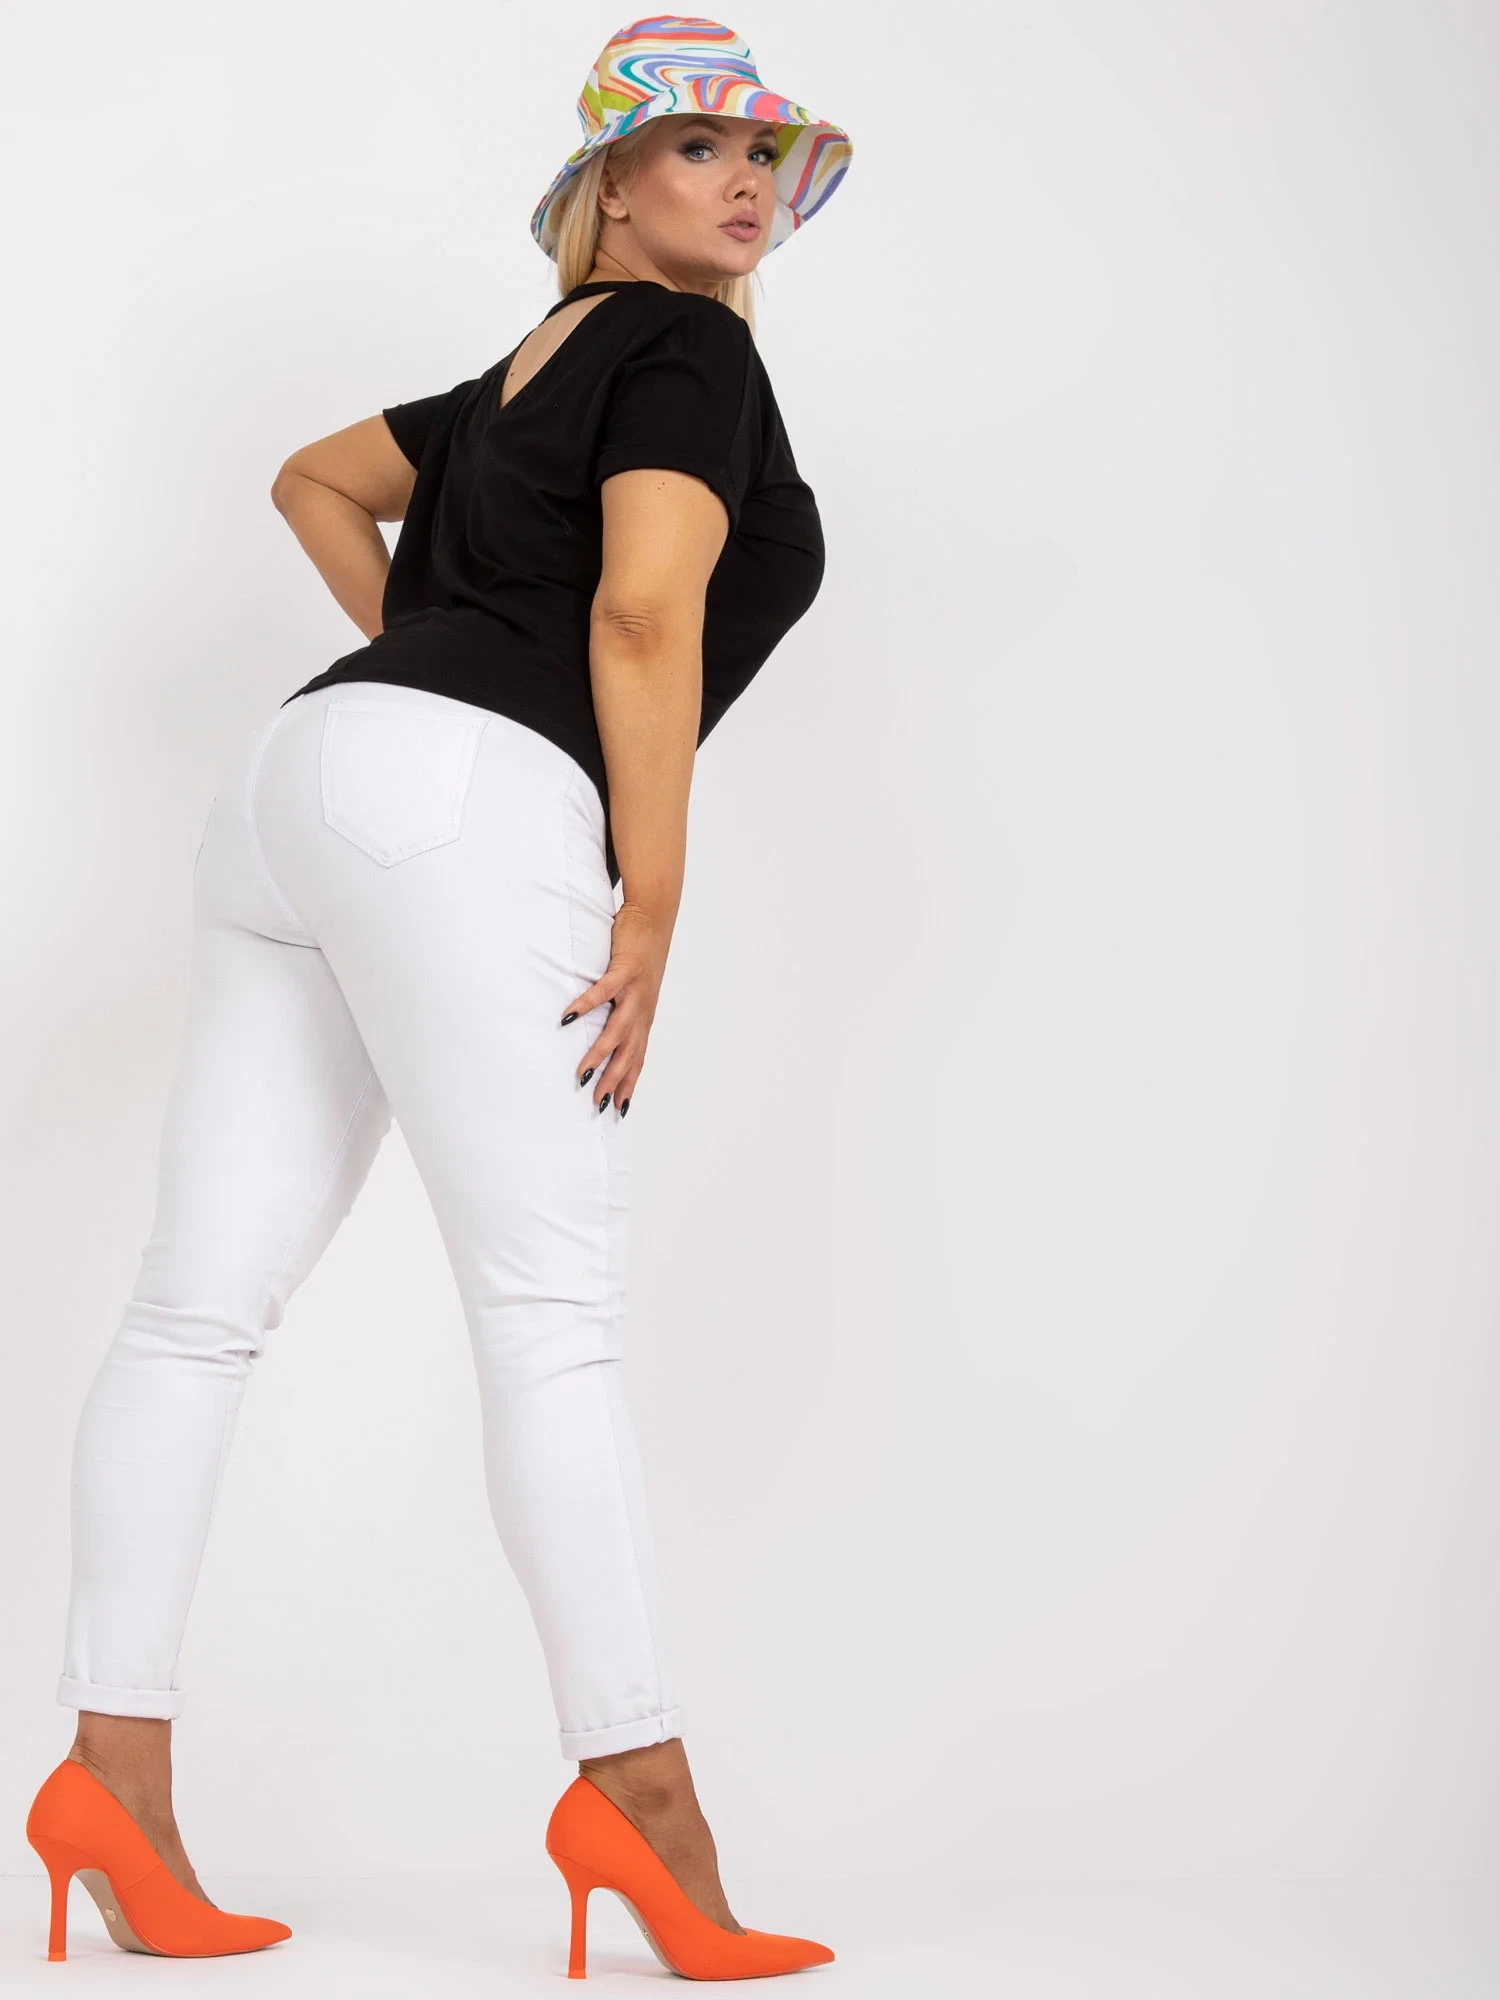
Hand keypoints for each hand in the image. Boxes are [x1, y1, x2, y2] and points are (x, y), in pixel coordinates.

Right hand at [560, 901, 670, 1114]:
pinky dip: (585, 1006)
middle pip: (629, 1053)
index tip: (619, 1109)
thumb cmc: (640, 953)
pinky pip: (602, 992)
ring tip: (582, 1074)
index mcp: (643, 1016)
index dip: (629, 1084)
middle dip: (614, 1081)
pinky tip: (568, 1019)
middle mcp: (642, 1009)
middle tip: (597, 1104)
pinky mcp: (624, 969)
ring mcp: (635, 991)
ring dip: (600, 1054)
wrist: (654, 916)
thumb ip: (623, 1008)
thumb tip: (605, 1028)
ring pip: (618, 1030)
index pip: (637, 1058)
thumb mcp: (635, 988)